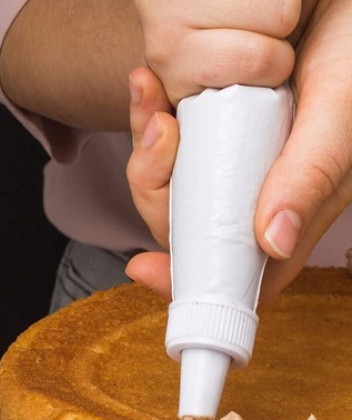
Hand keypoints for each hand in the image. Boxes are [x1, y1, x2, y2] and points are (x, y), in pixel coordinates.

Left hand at [126, 1, 351, 302]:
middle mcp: (258, 190)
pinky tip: (149, 86)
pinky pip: (171, 138)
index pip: (238, 271)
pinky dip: (152, 114)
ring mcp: (234, 158)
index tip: (141, 268)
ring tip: (149, 98)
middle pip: (187, 226)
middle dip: (156, 191)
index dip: (188, 279)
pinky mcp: (215, 123)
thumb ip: (312, 173)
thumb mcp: (339, 109)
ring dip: (149, 147)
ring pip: (172, 183)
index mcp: (293, 206)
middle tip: (157, 137)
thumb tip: (272, 243)